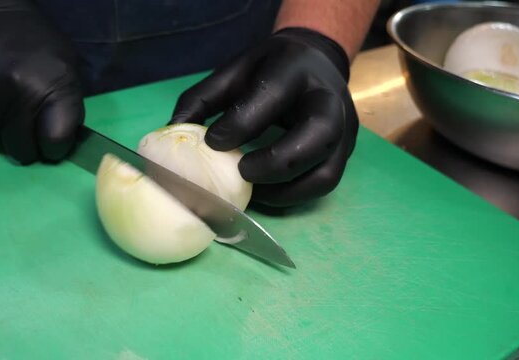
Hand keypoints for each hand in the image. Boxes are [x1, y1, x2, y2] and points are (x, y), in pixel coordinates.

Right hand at [0, 0, 83, 163]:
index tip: (50, 136)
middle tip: (22, 122)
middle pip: (22, 150)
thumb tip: (63, 142)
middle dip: (25, 142)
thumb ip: (67, 105)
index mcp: (50, 85)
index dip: (54, 145)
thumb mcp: (64, 64)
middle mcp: (15, 92)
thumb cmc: (29, 38)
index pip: (56, 142)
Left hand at [171, 28, 357, 206]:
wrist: (316, 61)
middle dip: (276, 163)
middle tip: (241, 172)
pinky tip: (267, 193)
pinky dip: (293, 195)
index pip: (272, 95)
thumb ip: (202, 99)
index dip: (241, 123)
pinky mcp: (346, 150)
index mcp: (295, 68)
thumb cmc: (269, 69)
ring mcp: (344, 127)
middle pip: (318, 135)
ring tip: (252, 191)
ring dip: (286, 190)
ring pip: (326, 170)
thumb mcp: (233, 71)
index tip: (213, 142)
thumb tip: (172, 131)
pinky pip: (325, 183)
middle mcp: (328, 98)